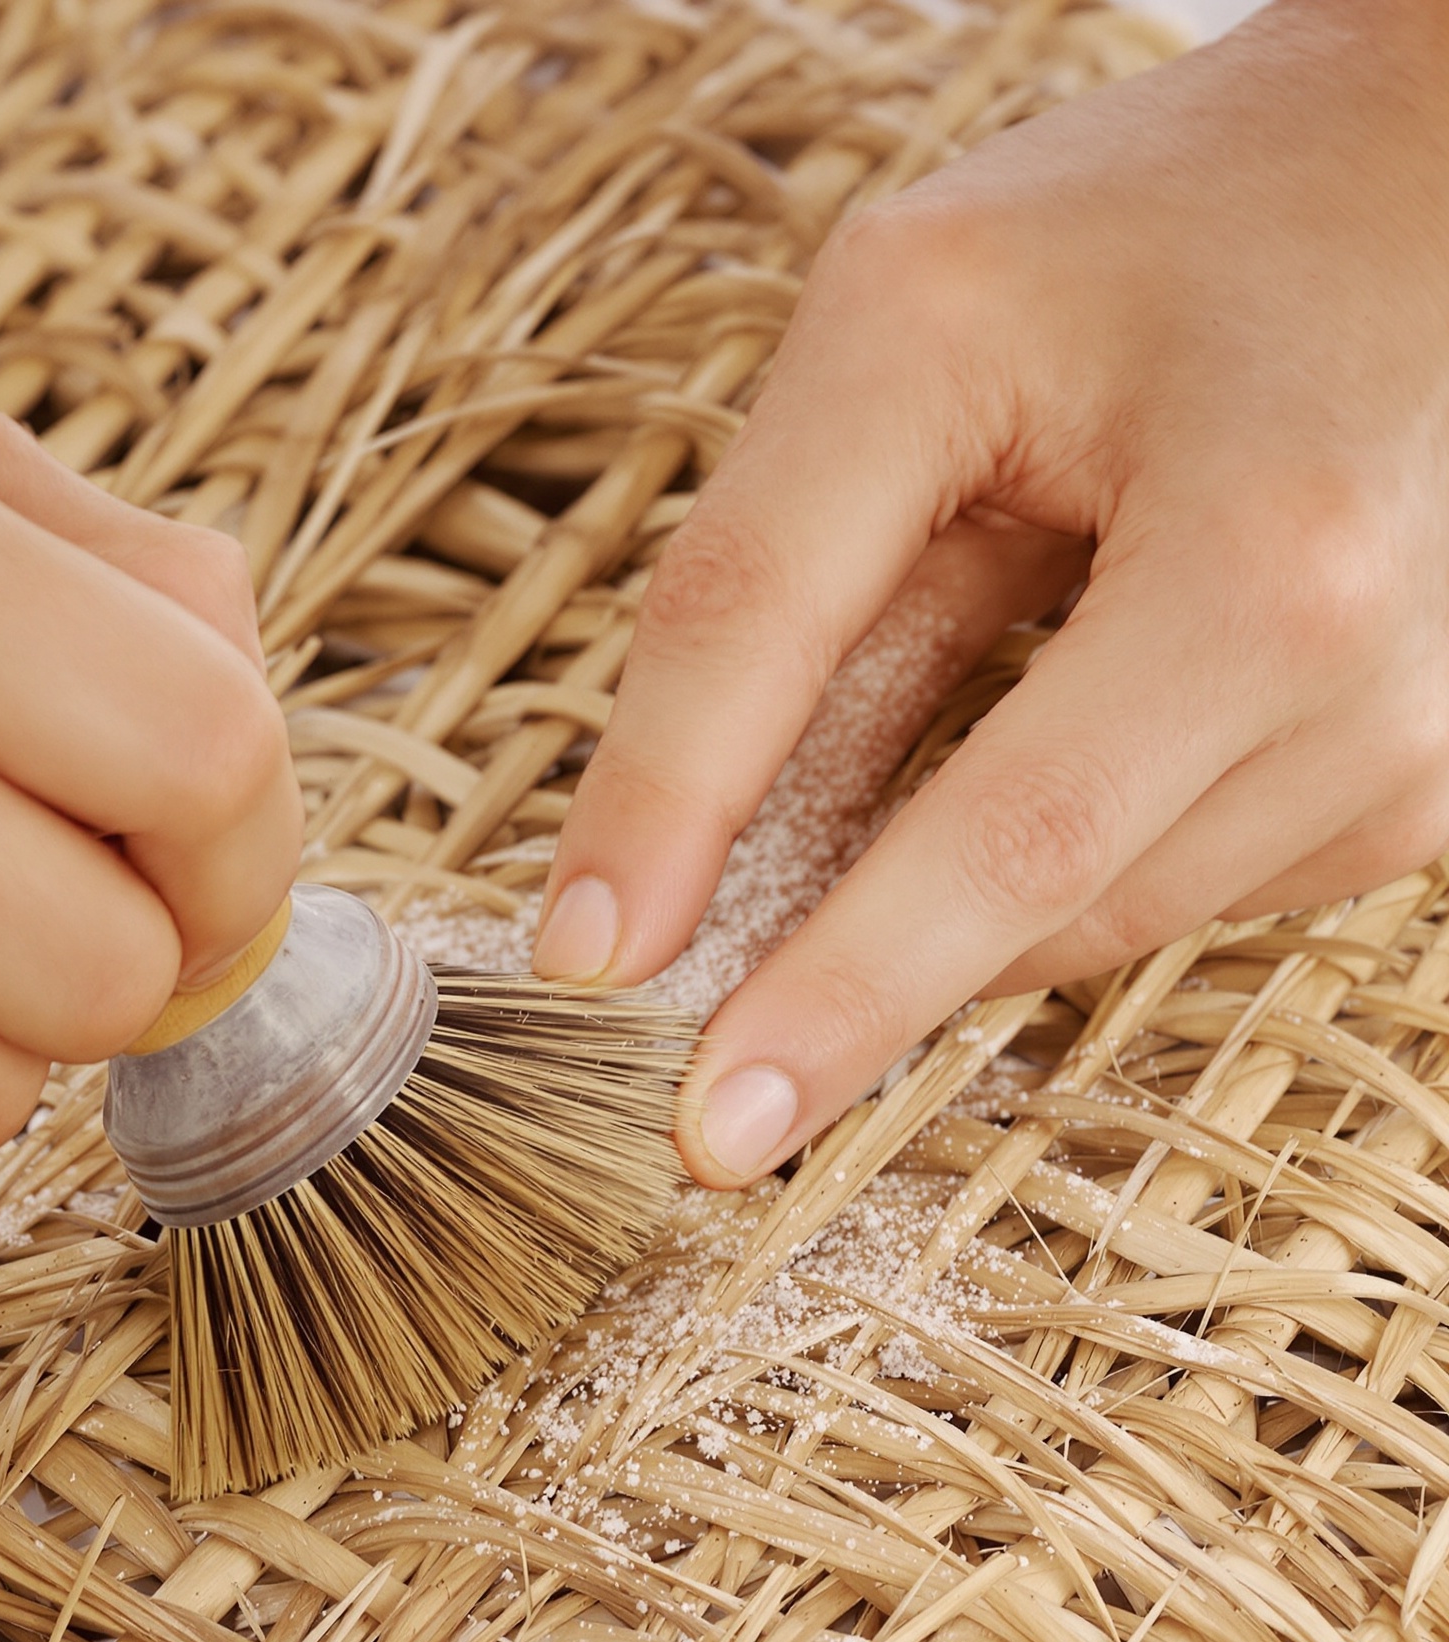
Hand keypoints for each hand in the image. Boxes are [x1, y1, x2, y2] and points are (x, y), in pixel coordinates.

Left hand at [534, 0, 1448, 1183]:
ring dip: (944, 873)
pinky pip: (1156, 889)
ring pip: (1084, 919)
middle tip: (712, 1089)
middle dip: (852, 986)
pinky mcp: (1406, 794)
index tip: (683, 1103)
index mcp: (1265, 563)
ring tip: (934, 698)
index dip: (819, 978)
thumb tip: (625, 907)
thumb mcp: (898, 343)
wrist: (1409, 183)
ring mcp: (1405, 754)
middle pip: (1039, 906)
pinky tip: (1049, 704)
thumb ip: (749, 605)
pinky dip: (1047, 843)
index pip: (993, 826)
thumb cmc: (1142, 239)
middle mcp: (1362, 684)